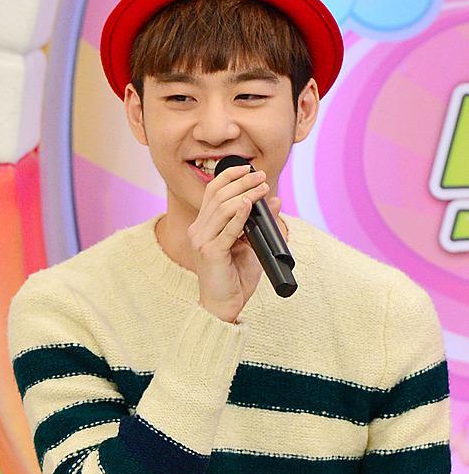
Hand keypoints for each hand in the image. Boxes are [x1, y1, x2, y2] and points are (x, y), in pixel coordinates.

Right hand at [188, 163, 280, 322]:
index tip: (248, 168)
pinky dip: (239, 215)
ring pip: (221, 209)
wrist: (225, 305)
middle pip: (217, 196)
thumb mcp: (251, 245)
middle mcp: (199, 230)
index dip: (229, 176)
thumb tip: (275, 200)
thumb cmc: (235, 278)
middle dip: (241, 182)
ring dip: (244, 194)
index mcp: (203, 226)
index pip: (212, 192)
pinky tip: (249, 204)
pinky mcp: (211, 253)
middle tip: (261, 175)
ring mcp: (202, 242)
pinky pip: (226, 230)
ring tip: (262, 187)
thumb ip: (260, 223)